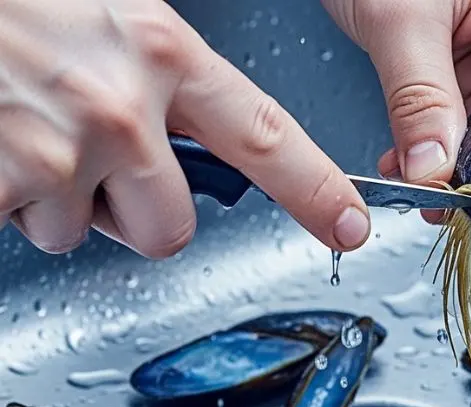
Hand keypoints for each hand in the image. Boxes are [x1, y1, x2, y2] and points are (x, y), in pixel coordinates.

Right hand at [0, 0, 369, 257]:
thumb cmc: (20, 1)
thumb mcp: (113, 14)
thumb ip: (168, 75)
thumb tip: (201, 132)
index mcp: (161, 52)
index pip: (265, 136)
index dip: (315, 189)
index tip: (347, 225)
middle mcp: (120, 104)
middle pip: (171, 226)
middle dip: (139, 215)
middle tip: (97, 165)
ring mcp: (63, 149)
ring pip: (89, 231)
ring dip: (65, 201)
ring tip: (29, 133)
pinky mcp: (9, 183)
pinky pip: (31, 231)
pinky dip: (14, 202)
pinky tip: (1, 150)